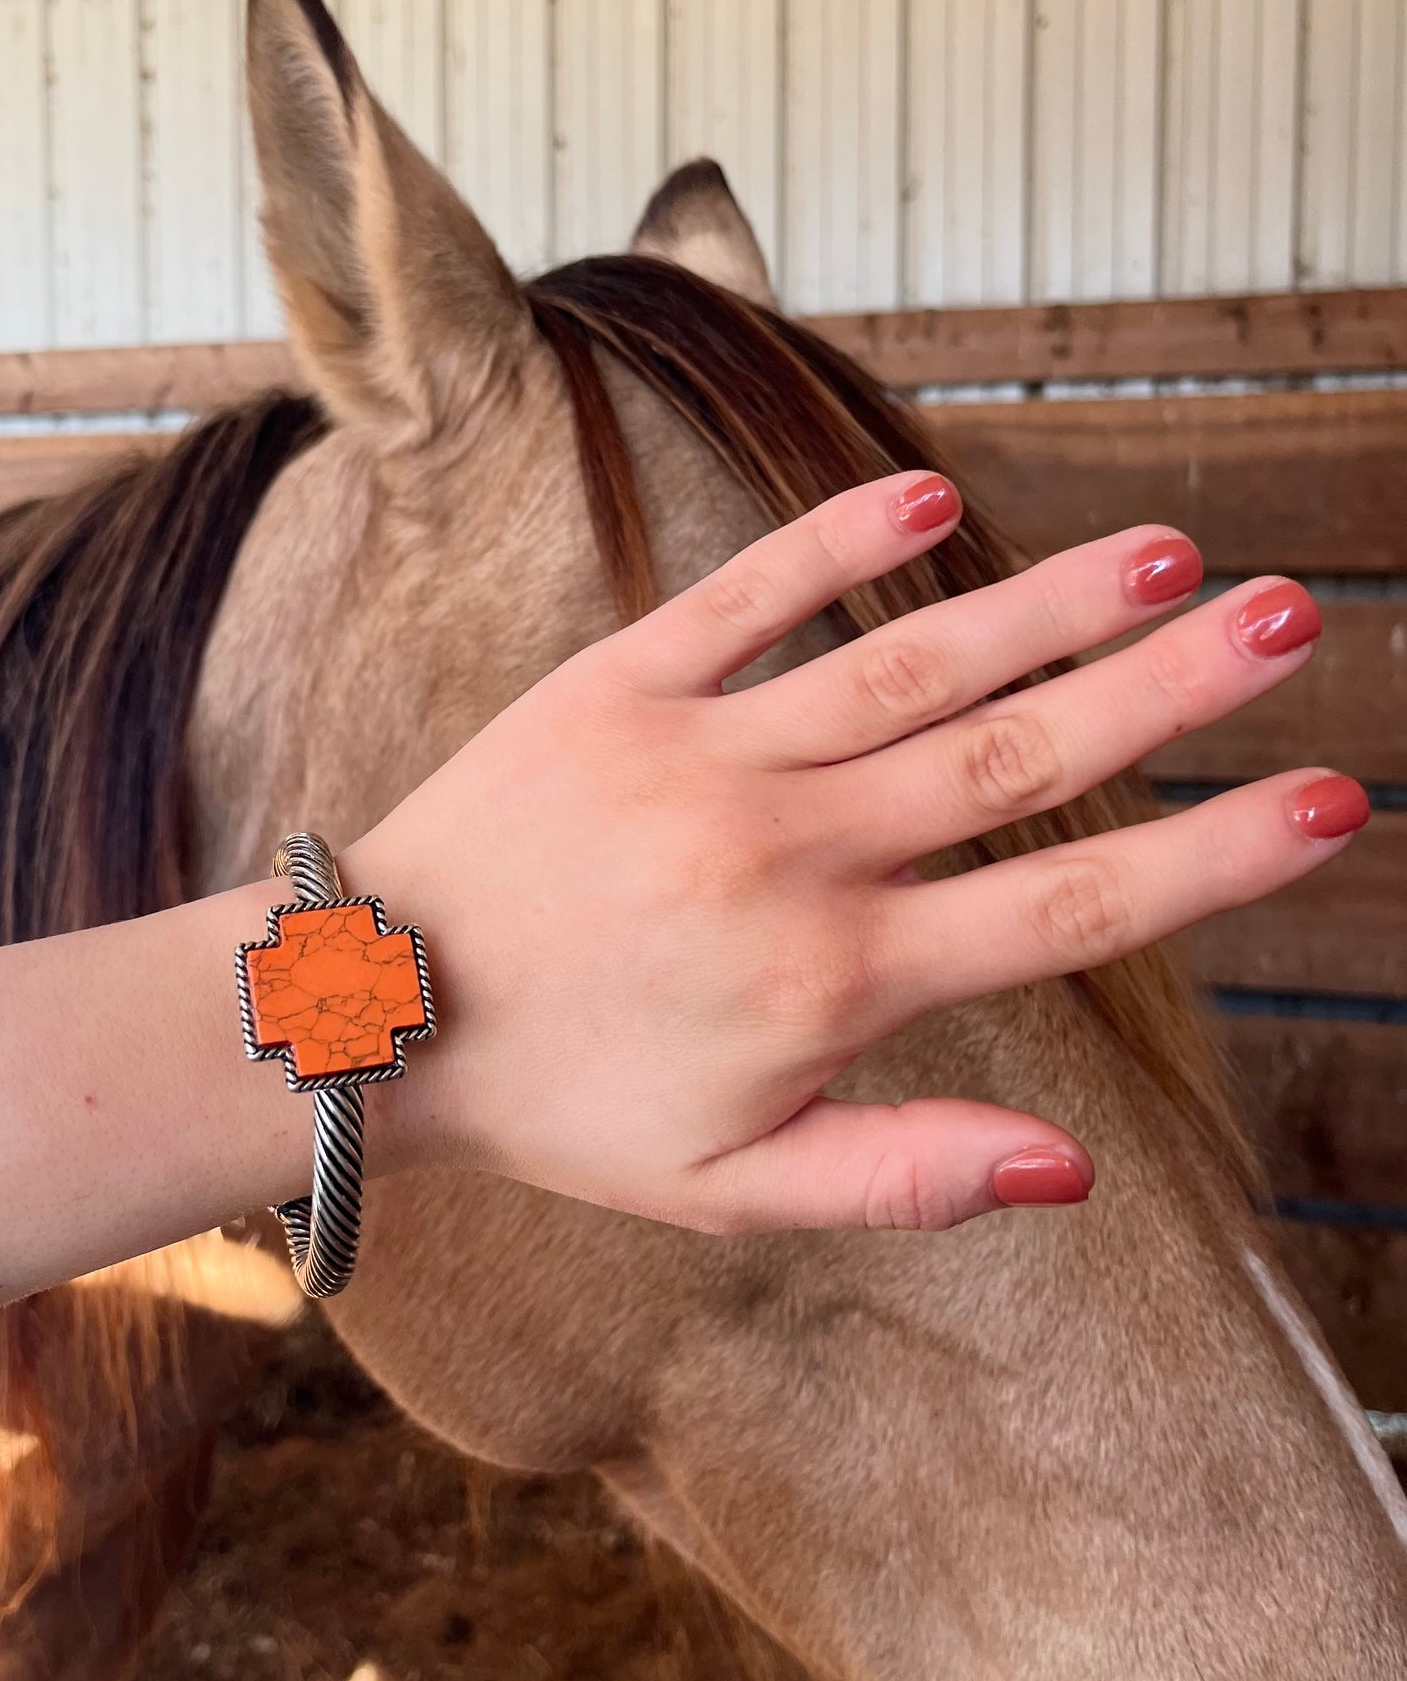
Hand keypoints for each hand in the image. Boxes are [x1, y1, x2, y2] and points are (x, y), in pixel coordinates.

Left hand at [354, 472, 1360, 1235]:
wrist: (369, 1016)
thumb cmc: (564, 1102)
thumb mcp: (732, 1184)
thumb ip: (904, 1174)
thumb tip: (1075, 1170)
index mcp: (832, 978)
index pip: (1060, 908)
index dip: (1207, 860)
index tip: (1324, 803)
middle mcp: (788, 852)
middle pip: (1012, 759)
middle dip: (1166, 692)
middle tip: (1288, 620)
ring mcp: (703, 755)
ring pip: (905, 666)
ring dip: (1043, 603)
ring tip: (1165, 551)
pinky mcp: (618, 683)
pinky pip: (743, 597)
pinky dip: (834, 542)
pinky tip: (932, 495)